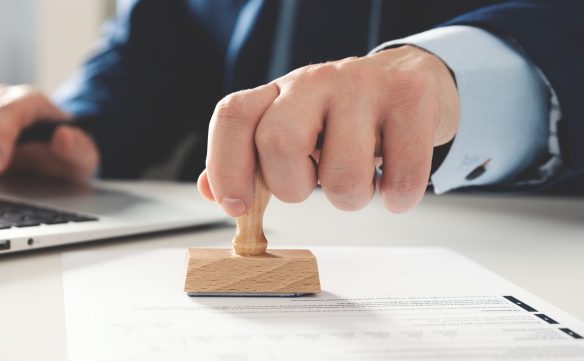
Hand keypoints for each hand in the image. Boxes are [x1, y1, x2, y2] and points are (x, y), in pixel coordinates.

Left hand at [198, 45, 458, 214]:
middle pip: (278, 142)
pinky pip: (401, 178)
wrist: (414, 81)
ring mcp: (364, 86)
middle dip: (292, 188)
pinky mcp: (411, 99)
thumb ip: (248, 160)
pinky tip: (392, 179)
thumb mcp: (291, 128)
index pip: (233, 115)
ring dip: (351, 198)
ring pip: (343, 174)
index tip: (237, 206)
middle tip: (311, 184)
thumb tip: (211, 190)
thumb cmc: (343, 116)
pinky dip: (397, 196)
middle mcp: (316, 81)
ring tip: (358, 179)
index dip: (226, 166)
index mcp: (279, 92)